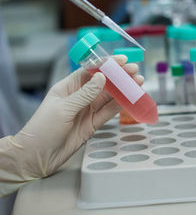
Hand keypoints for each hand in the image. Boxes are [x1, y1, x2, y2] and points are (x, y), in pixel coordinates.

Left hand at [0, 55, 142, 195]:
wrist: (37, 157)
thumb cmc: (42, 129)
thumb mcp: (64, 108)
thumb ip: (85, 94)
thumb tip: (102, 77)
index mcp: (68, 87)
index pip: (90, 71)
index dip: (107, 64)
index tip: (121, 60)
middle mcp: (79, 96)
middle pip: (103, 83)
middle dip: (119, 76)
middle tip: (135, 71)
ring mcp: (87, 110)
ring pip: (109, 97)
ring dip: (123, 90)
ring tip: (138, 83)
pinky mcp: (93, 124)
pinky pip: (109, 112)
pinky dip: (121, 106)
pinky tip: (130, 99)